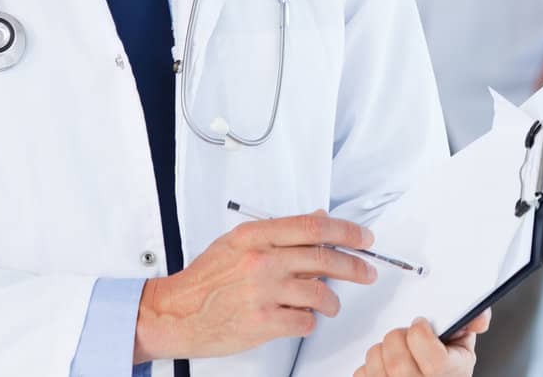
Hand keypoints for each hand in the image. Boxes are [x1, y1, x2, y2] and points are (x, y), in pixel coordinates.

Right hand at [132, 211, 377, 362]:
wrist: (174, 313)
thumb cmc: (204, 280)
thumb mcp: (238, 243)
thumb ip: (278, 232)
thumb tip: (318, 219)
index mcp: (256, 236)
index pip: (312, 226)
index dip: (345, 231)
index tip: (363, 238)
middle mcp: (261, 261)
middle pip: (323, 258)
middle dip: (354, 266)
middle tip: (367, 271)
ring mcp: (262, 292)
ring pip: (319, 293)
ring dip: (332, 300)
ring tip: (331, 304)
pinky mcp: (263, 322)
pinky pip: (305, 321)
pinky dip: (310, 321)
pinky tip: (304, 318)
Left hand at [355, 311, 490, 376]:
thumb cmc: (444, 371)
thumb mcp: (462, 347)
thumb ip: (469, 324)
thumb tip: (479, 317)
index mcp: (450, 376)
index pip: (433, 361)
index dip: (421, 335)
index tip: (421, 325)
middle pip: (398, 361)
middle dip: (398, 338)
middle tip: (405, 336)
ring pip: (376, 362)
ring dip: (381, 350)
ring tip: (395, 351)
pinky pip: (362, 373)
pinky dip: (369, 365)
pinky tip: (383, 367)